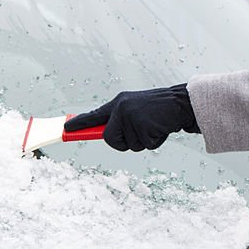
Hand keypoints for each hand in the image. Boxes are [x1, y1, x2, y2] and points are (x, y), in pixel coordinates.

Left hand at [64, 84, 199, 151]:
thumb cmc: (159, 109)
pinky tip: (160, 128)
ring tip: (154, 126)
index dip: (80, 124)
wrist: (182, 102)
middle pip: (110, 139)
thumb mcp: (136, 109)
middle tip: (140, 132)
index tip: (66, 130)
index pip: (95, 115)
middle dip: (124, 142)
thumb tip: (107, 135)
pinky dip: (154, 142)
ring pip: (129, 145)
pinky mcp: (143, 125)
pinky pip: (144, 145)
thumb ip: (121, 119)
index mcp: (119, 102)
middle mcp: (122, 107)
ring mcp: (132, 116)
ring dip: (143, 141)